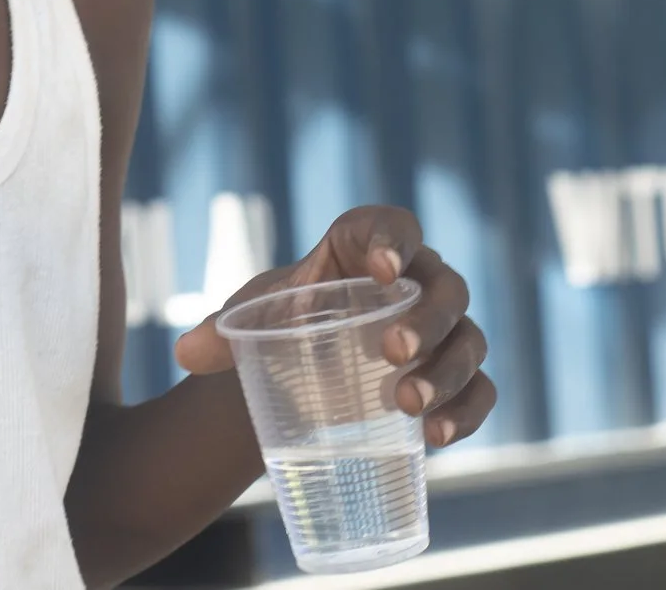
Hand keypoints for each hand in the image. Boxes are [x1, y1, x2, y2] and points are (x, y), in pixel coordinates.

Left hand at [172, 205, 496, 448]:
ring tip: (405, 405)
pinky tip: (436, 438)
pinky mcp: (457, 379)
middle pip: (445, 288)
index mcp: (367, 246)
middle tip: (389, 352)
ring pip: (469, 341)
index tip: (381, 268)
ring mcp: (444, 332)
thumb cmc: (283, 323)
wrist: (302, 367)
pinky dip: (467, 411)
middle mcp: (418, 281)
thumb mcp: (252, 319)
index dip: (394, 239)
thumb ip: (223, 331)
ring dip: (445, 372)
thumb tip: (185, 350)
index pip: (392, 227)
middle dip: (424, 319)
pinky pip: (480, 390)